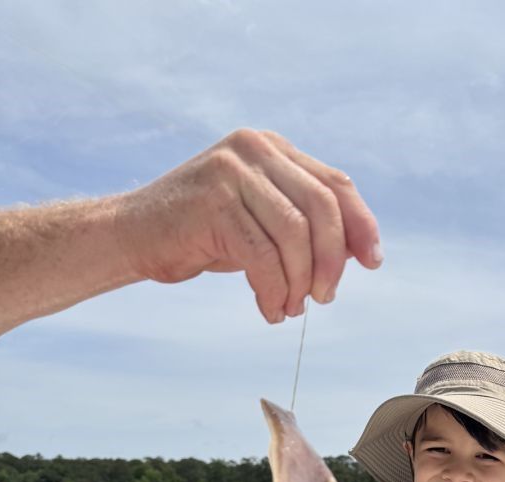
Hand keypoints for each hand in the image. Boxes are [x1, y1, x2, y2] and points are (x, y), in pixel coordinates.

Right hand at [115, 129, 382, 322]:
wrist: (132, 235)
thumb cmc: (202, 234)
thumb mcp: (261, 222)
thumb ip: (304, 225)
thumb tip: (358, 252)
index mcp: (272, 149)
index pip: (335, 184)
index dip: (362, 225)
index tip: (372, 262)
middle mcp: (254, 150)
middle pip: (323, 208)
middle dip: (333, 261)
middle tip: (324, 297)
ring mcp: (231, 171)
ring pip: (295, 234)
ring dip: (301, 281)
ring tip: (290, 307)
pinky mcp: (211, 203)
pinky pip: (262, 256)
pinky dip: (273, 291)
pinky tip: (269, 309)